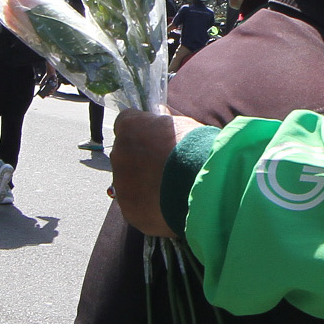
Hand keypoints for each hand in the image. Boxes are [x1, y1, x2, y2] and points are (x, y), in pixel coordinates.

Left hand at [110, 109, 202, 237]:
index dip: (140, 132)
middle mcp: (119, 154)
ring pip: (129, 184)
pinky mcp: (130, 211)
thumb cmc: (198, 150)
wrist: (205, 186)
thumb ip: (167, 120)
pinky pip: (137, 207)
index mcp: (130, 128)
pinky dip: (149, 207)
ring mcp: (122, 185)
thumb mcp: (185, 125)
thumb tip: (161, 112)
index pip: (125, 124)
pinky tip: (169, 207)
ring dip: (144, 185)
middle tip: (165, 168)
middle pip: (125, 156)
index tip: (153, 139)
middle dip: (141, 160)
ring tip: (171, 191)